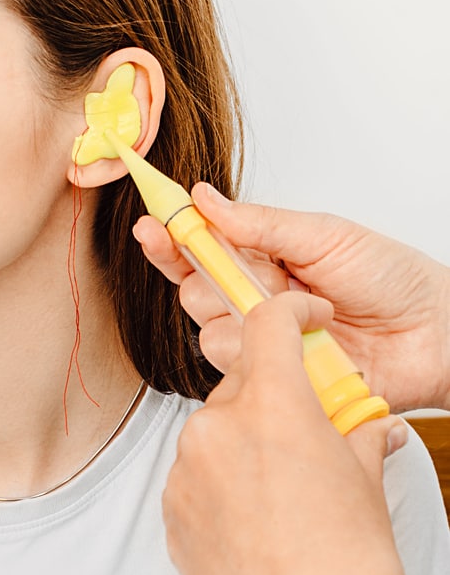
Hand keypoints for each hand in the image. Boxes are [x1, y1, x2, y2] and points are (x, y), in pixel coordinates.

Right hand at [134, 184, 449, 411]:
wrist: (436, 334)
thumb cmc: (393, 279)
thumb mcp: (325, 235)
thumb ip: (259, 223)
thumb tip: (205, 198)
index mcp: (262, 257)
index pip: (199, 247)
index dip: (170, 236)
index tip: (152, 223)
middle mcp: (255, 299)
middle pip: (193, 290)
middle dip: (204, 276)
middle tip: (239, 267)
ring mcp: (262, 340)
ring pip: (210, 330)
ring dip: (243, 314)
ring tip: (296, 305)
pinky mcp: (274, 376)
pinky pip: (239, 369)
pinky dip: (261, 352)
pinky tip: (300, 340)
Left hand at [162, 292, 411, 574]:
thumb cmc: (348, 561)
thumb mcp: (363, 478)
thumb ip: (353, 432)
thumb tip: (364, 422)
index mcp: (272, 406)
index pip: (266, 325)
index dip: (285, 311)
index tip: (297, 315)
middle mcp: (217, 427)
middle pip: (237, 388)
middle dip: (266, 404)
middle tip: (299, 443)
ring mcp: (185, 469)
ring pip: (211, 436)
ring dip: (237, 449)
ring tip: (277, 501)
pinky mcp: (168, 510)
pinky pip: (191, 479)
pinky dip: (215, 488)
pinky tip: (250, 526)